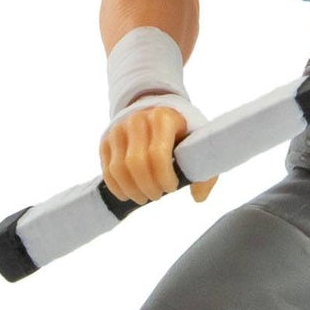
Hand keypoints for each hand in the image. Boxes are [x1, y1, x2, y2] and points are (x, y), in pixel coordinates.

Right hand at [98, 105, 217, 207]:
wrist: (156, 112)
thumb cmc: (180, 133)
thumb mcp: (196, 145)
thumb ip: (203, 170)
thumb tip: (198, 197)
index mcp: (163, 119)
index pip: (158, 154)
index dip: (164, 177)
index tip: (172, 187)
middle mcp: (138, 120)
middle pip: (136, 163)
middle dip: (148, 187)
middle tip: (157, 195)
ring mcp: (119, 129)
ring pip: (118, 168)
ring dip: (132, 190)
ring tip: (144, 197)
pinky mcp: (107, 139)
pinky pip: (107, 169)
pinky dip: (117, 187)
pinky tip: (128, 194)